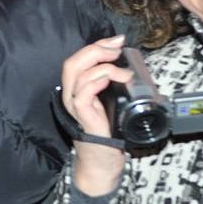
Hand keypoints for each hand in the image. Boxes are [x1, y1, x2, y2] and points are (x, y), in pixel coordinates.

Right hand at [60, 35, 129, 195]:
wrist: (102, 163)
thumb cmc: (108, 135)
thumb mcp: (112, 105)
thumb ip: (114, 88)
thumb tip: (132, 69)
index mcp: (77, 89)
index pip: (79, 59)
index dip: (97, 45)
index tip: (116, 40)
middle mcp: (71, 95)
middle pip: (73, 62)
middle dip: (96, 50)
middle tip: (116, 48)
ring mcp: (74, 106)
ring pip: (76, 74)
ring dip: (103, 67)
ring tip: (123, 73)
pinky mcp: (82, 117)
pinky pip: (82, 94)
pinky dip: (95, 82)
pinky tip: (110, 81)